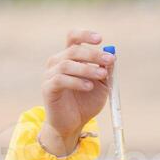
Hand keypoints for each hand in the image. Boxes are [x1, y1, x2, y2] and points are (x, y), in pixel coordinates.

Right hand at [40, 30, 114, 153]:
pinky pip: (61, 80)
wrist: (73, 124)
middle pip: (74, 50)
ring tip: (101, 76)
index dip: (85, 35)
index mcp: (69, 57)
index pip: (73, 38)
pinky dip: (77, 81)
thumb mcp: (101, 85)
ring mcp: (50, 74)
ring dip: (87, 68)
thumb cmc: (86, 102)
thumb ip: (105, 70)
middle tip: (110, 61)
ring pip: (67, 64)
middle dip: (94, 54)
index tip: (100, 39)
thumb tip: (111, 56)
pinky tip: (89, 87)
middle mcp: (57, 62)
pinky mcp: (48, 88)